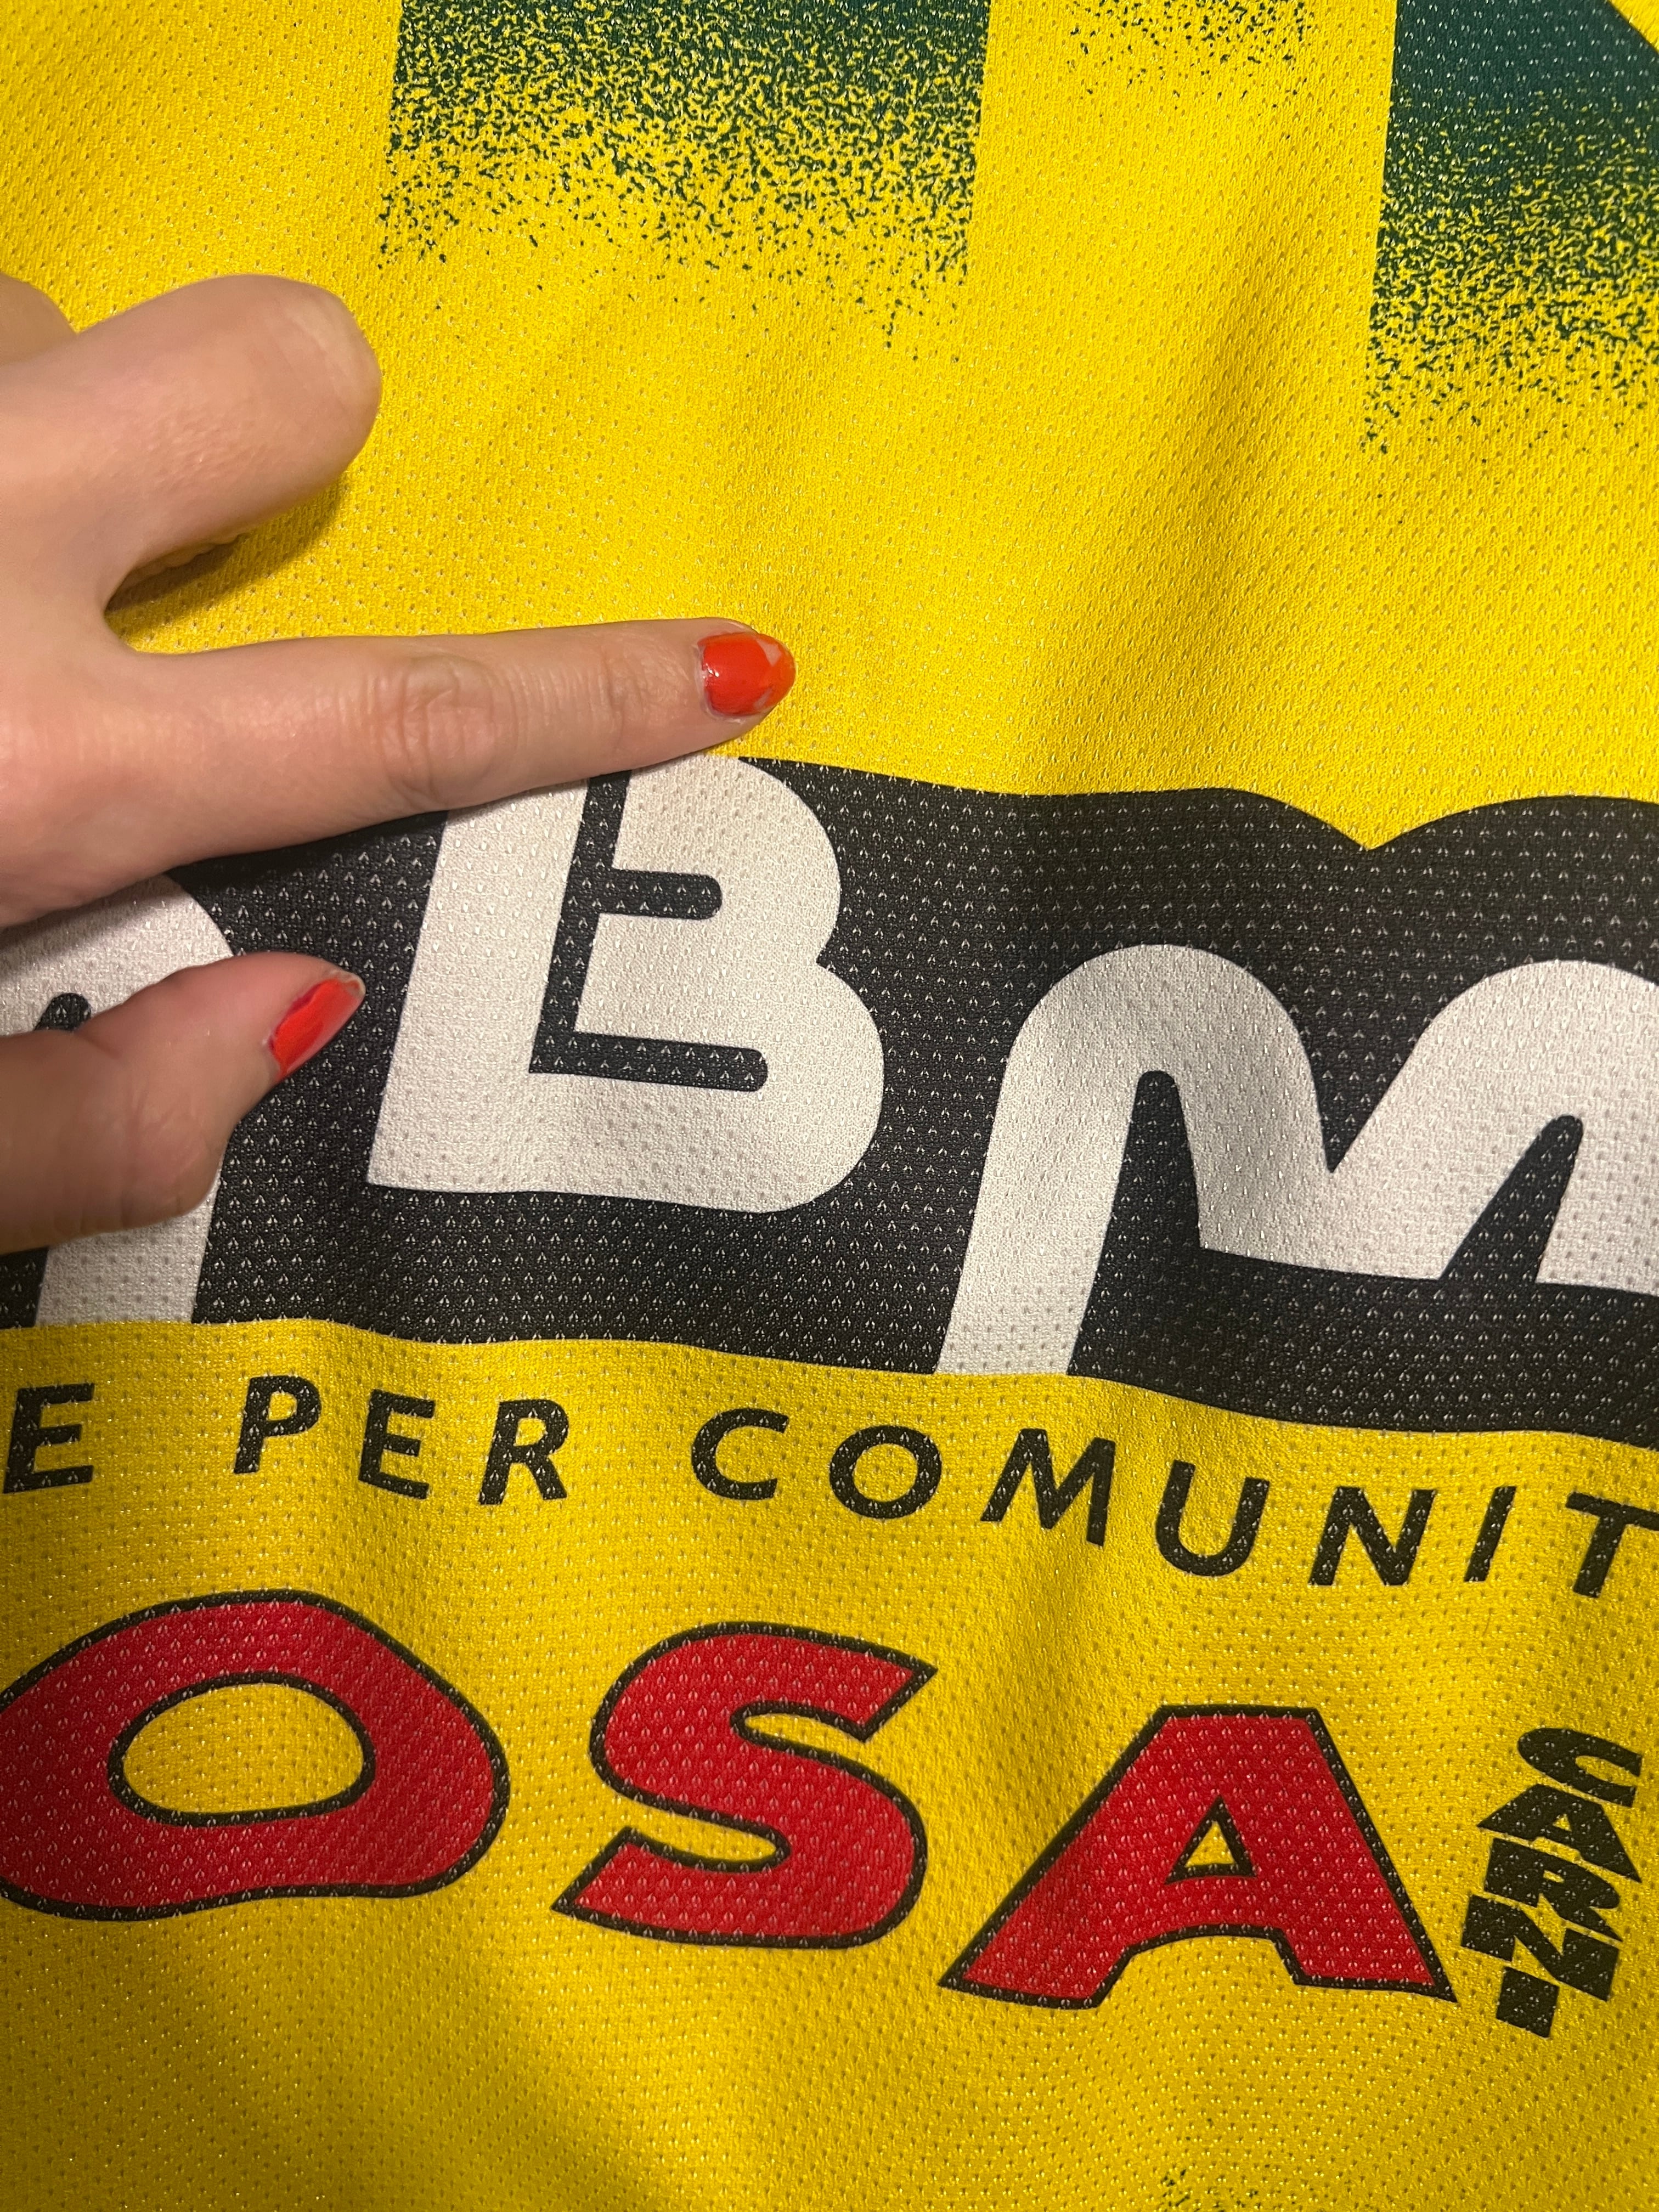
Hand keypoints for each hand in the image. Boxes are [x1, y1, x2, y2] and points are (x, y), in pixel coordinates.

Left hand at [0, 271, 793, 1256]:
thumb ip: (78, 1129)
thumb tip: (305, 1019)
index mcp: (21, 774)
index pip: (388, 721)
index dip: (587, 701)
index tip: (732, 665)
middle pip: (277, 363)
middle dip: (286, 430)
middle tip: (167, 556)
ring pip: (61, 314)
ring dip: (55, 427)